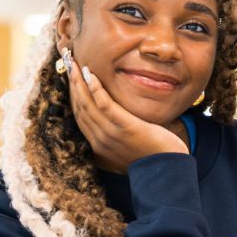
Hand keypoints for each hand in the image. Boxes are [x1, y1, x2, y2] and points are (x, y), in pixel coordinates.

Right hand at [65, 56, 187, 170]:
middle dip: (73, 85)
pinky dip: (95, 89)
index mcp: (100, 144)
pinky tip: (91, 75)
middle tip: (68, 65)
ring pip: (88, 104)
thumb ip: (119, 133)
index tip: (71, 79)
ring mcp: (111, 134)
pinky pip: (105, 105)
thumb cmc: (153, 157)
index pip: (80, 116)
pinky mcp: (125, 127)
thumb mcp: (129, 146)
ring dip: (80, 83)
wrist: (168, 171)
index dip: (74, 96)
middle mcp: (100, 140)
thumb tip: (116, 118)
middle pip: (80, 108)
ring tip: (76, 65)